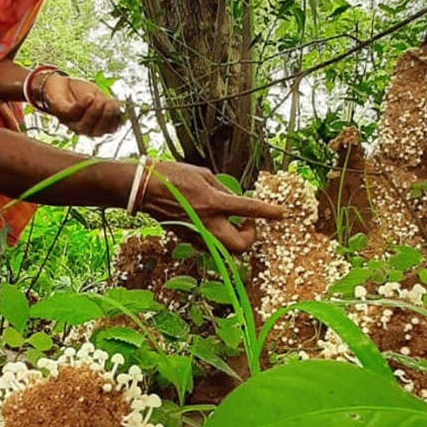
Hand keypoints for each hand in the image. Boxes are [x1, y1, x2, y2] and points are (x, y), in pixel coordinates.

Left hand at [41, 75, 123, 137]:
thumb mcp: (98, 96)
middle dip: (105, 117)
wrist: (58, 82)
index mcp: (96, 125)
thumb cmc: (79, 92)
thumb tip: (119, 107)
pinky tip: (89, 97)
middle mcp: (83, 128)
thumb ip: (108, 103)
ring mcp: (70, 122)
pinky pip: (71, 113)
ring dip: (94, 114)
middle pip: (97, 132)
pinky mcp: (59, 112)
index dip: (115, 119)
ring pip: (84, 127)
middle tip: (108, 103)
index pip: (109, 129)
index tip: (117, 105)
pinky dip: (81, 106)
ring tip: (98, 100)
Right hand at [138, 160, 285, 252]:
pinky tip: (214, 222)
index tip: (282, 214)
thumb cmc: (172, 176)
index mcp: (214, 203)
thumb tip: (236, 200)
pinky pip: (211, 246)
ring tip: (232, 221)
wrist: (144, 190)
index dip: (269, 212)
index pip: (250, 210)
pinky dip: (219, 237)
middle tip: (248, 222)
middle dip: (250, 237)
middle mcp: (208, 223)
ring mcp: (198, 234)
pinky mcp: (189, 239)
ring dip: (235, 239)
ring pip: (226, 251)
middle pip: (241, 247)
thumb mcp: (204, 175)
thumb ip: (223, 190)